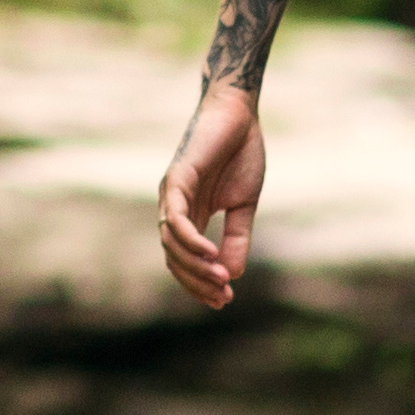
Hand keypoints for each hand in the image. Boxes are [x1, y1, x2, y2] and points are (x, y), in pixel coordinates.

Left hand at [156, 77, 266, 308]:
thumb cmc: (240, 153)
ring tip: (221, 279)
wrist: (239, 114)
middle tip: (223, 296)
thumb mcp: (244, 204)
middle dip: (197, 282)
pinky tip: (211, 253)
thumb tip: (232, 274)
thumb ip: (237, 237)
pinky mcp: (176, 178)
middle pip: (174, 258)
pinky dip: (190, 240)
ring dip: (195, 266)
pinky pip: (176, 218)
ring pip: (171, 243)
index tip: (224, 300)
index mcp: (190, 215)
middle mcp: (175, 208)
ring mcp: (172, 194)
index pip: (185, 260)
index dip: (200, 283)